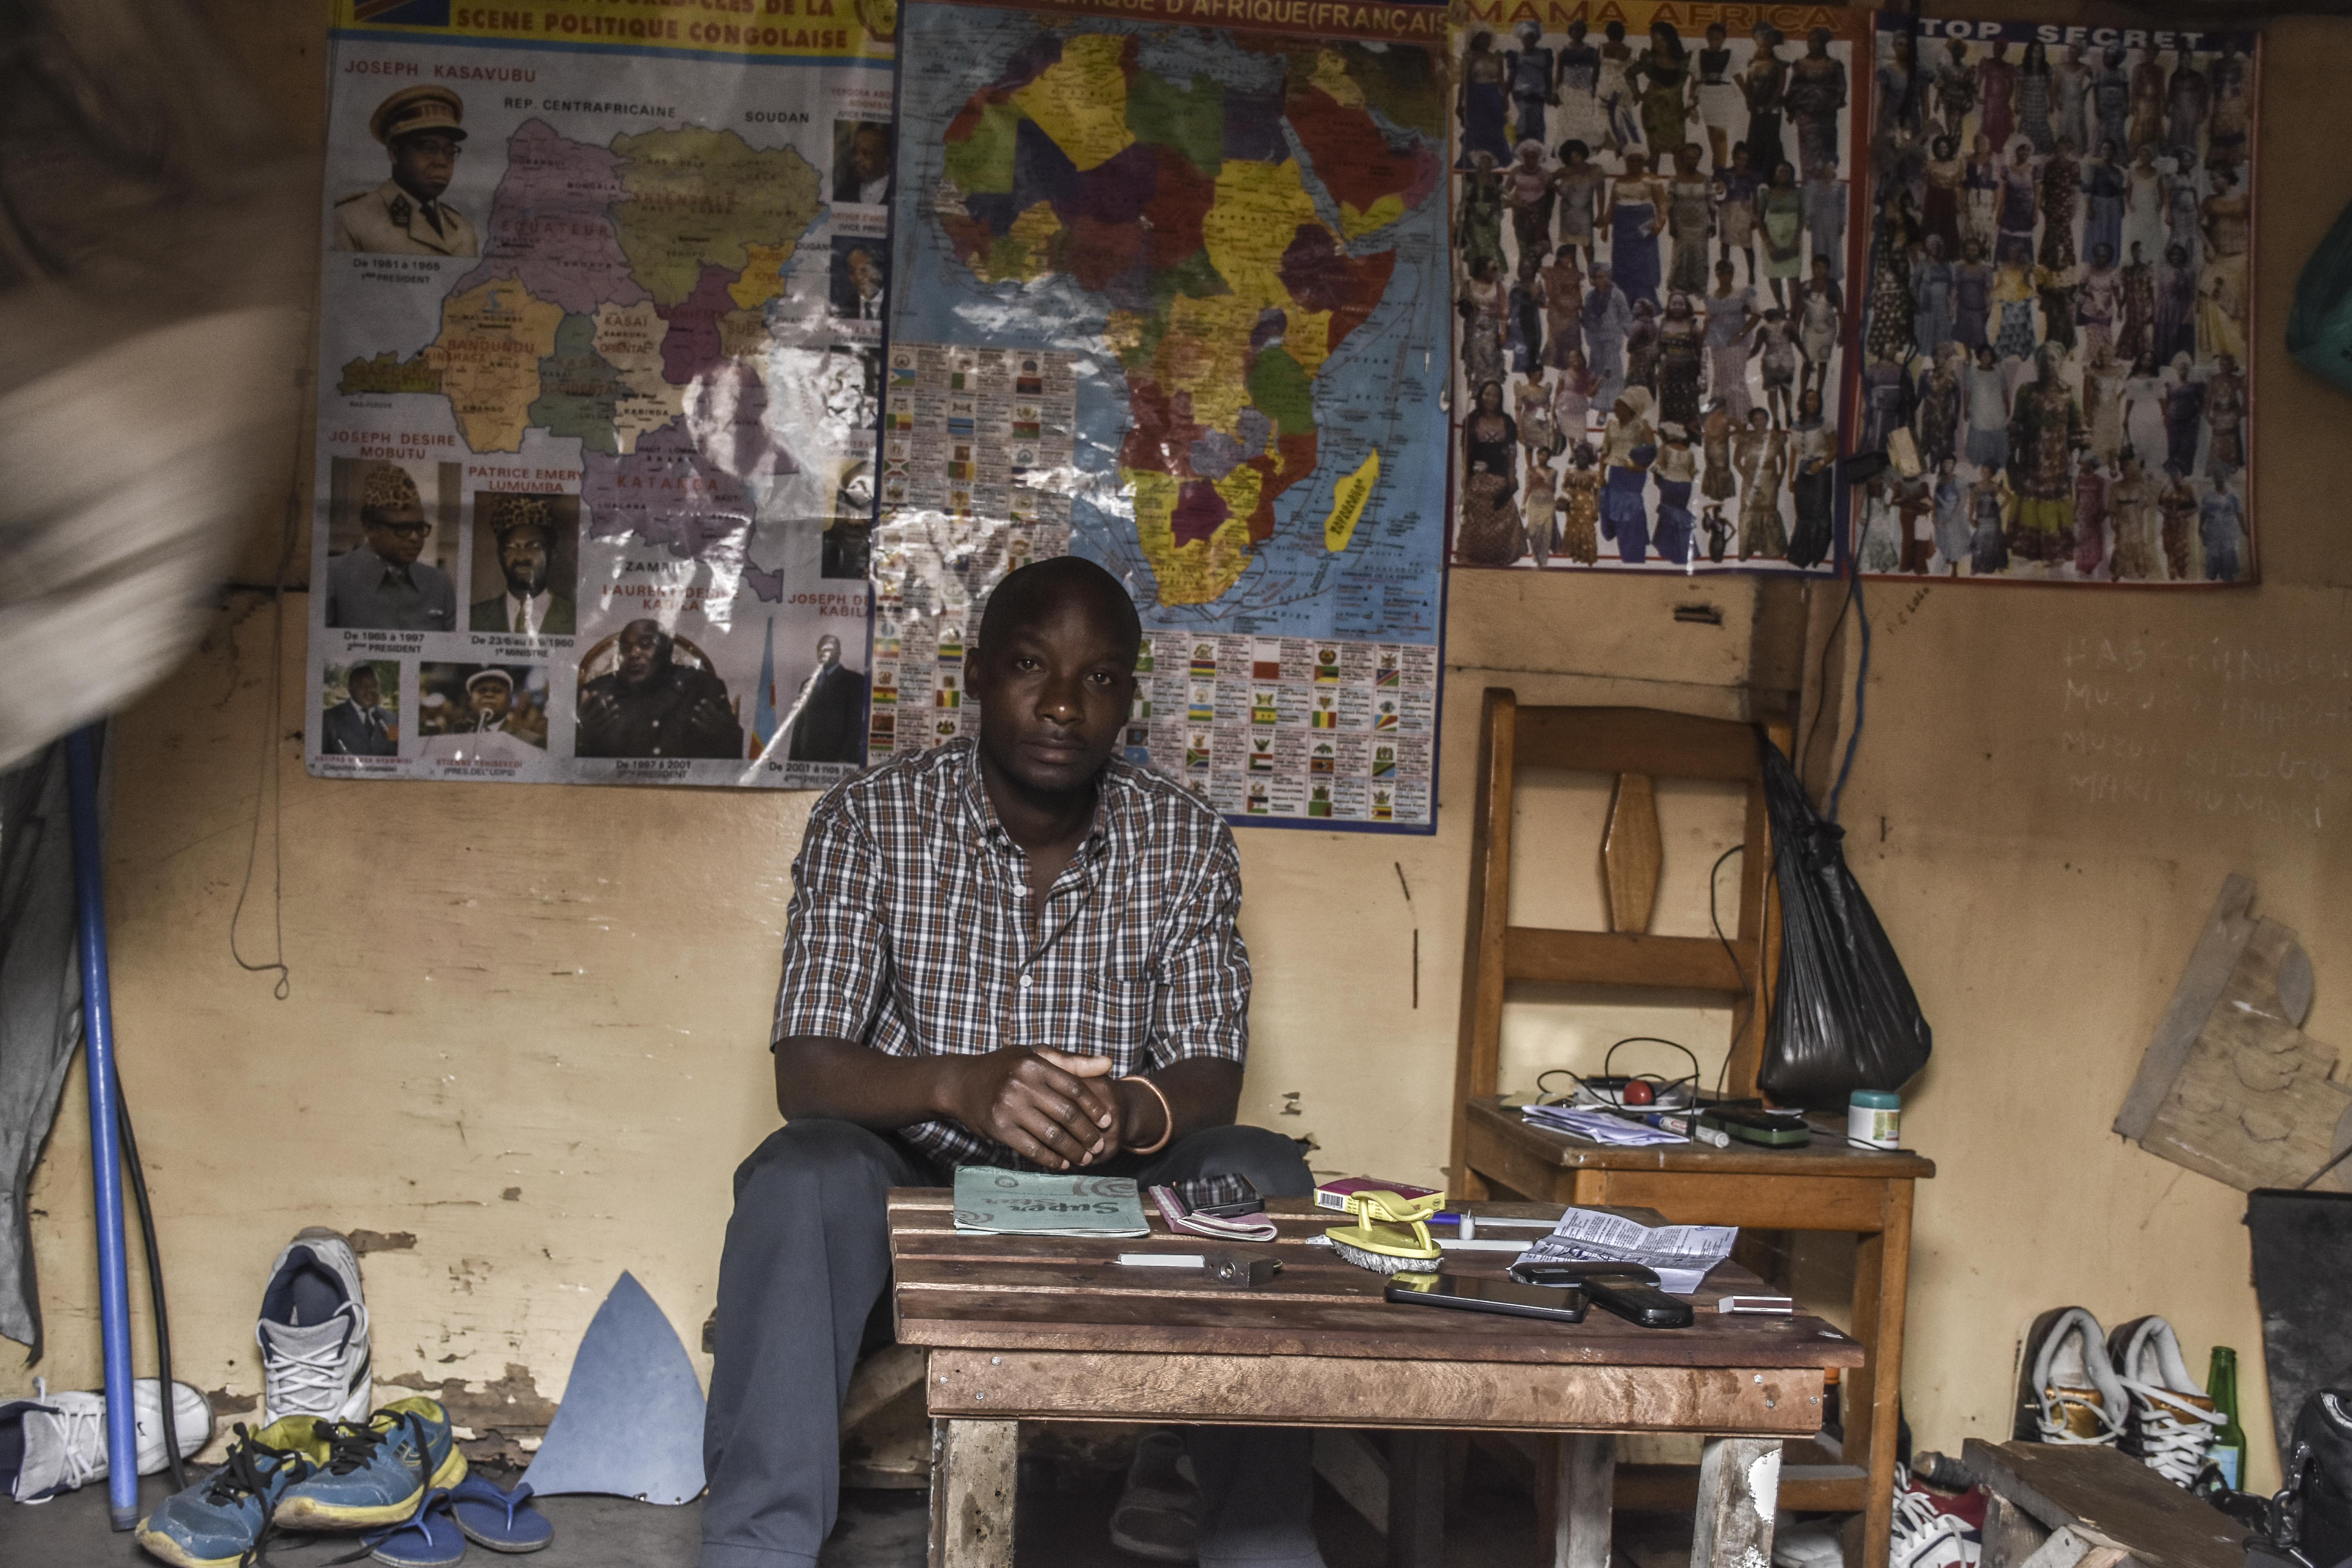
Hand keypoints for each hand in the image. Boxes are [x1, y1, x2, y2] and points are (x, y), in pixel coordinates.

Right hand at [945, 1047, 1115, 1169]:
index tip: (1106, 1121)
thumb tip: (1109, 1063)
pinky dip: (1050, 1159)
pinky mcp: (998, 1128)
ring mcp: (1008, 1107)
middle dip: (1087, 1133)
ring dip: (1072, 1150)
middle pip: (1066, 1114)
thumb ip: (1072, 1062)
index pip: (1074, 1088)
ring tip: (1084, 1158)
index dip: (1094, 1107)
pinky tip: (1061, 1163)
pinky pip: (1032, 1148)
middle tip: (1097, 1145)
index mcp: (1035, 1063)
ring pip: (1052, 1135)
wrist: (961, 1083)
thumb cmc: (1005, 1067)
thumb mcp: (1036, 1055)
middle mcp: (1021, 1083)